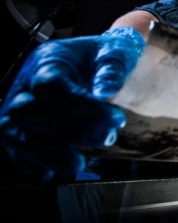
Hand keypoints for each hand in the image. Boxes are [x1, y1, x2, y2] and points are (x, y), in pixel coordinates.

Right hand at [0, 27, 144, 179]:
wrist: (93, 62)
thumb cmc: (104, 57)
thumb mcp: (116, 51)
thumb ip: (112, 67)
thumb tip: (106, 90)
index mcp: (47, 60)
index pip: (51, 86)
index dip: (83, 107)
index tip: (117, 119)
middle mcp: (25, 85)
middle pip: (29, 112)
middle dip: (68, 131)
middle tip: (107, 138)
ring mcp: (17, 109)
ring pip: (15, 136)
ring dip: (47, 155)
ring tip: (79, 165)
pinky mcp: (19, 131)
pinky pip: (15, 153)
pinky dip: (31, 165)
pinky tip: (53, 171)